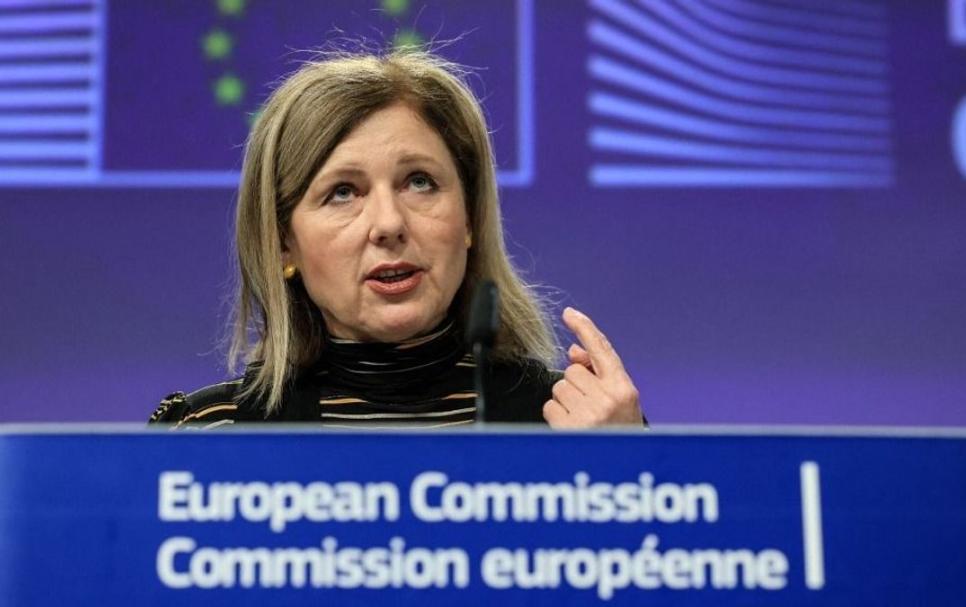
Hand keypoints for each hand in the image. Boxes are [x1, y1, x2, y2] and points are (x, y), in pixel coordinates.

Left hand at [543, 307, 645, 427]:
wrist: (620, 469)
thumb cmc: (619, 433)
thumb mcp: (620, 402)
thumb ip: (599, 374)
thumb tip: (573, 351)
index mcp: (624, 389)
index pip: (602, 350)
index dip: (585, 328)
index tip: (570, 314)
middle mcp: (607, 399)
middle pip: (573, 371)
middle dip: (576, 385)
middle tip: (588, 406)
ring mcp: (588, 413)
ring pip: (559, 387)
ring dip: (566, 401)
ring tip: (582, 419)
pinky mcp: (569, 427)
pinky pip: (550, 406)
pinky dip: (556, 416)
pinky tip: (571, 427)